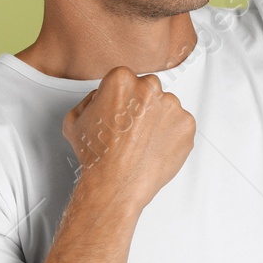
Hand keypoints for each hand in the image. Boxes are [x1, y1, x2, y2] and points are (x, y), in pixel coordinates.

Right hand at [62, 66, 195, 208]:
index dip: (120, 98)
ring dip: (157, 120)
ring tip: (142, 142)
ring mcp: (172, 106)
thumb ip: (90, 100)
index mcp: (122, 80)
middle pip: (147, 91)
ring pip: (166, 107)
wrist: (117, 182)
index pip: (125, 80)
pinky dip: (172, 135)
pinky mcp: (187, 124)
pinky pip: (180, 125)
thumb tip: (101, 98)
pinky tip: (155, 147)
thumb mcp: (75, 120)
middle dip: (141, 106)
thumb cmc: (98, 155)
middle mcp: (150, 88)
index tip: (119, 110)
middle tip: (130, 129)